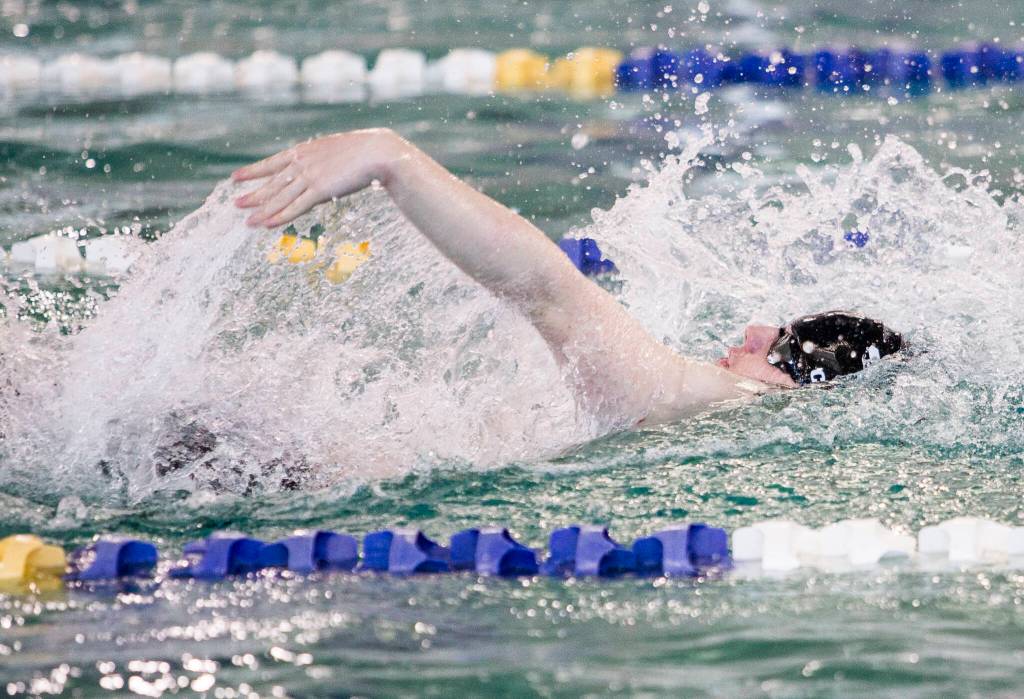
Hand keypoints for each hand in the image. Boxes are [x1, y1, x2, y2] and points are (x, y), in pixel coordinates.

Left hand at [232, 128, 404, 227]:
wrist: (376, 152)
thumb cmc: (362, 151)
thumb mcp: (334, 150)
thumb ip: (320, 159)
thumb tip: (316, 168)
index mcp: (303, 150)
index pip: (271, 163)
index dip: (252, 171)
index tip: (235, 178)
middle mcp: (302, 163)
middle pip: (272, 183)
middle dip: (253, 195)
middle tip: (236, 204)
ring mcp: (310, 176)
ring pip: (280, 197)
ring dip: (263, 210)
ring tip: (247, 221)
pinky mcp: (320, 190)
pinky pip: (296, 206)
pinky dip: (281, 216)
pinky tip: (268, 224)